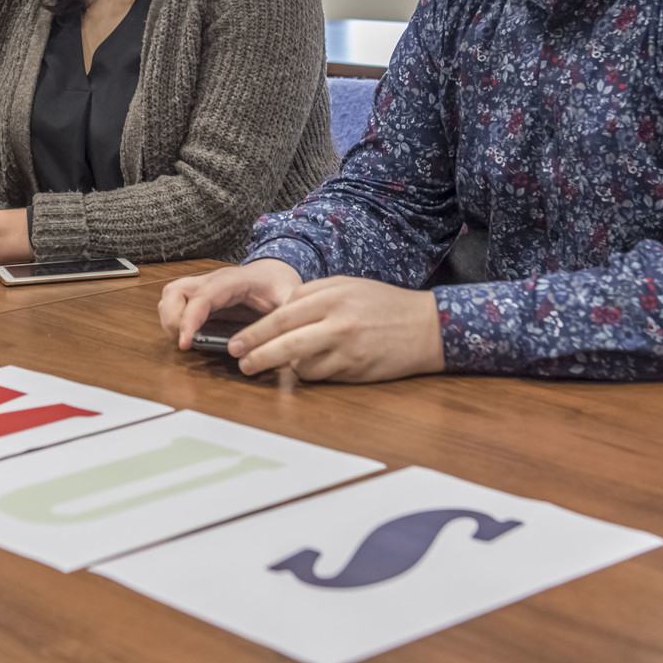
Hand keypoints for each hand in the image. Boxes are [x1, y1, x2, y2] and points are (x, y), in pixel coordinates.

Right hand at [159, 258, 303, 348]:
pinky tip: (190, 337)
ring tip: (185, 341)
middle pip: (175, 291)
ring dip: (170, 320)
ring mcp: (202, 287)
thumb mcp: (289, 299)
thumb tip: (280, 344)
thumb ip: (286, 318)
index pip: (203, 297)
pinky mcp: (199, 297)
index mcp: (232, 281)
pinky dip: (175, 321)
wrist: (275, 272)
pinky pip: (176, 304)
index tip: (185, 343)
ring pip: (170, 296)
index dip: (190, 319)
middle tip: (185, 344)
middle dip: (172, 319)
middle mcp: (211, 281)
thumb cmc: (279, 285)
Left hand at [227, 277, 444, 382]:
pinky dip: (308, 373)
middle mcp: (338, 323)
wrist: (427, 327)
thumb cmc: (383, 304)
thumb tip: (277, 310)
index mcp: (332, 296)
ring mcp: (348, 349)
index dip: (255, 332)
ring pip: (300, 364)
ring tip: (275, 363)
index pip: (282, 316)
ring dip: (284, 366)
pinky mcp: (356, 371)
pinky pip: (320, 377)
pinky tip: (308, 366)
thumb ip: (310, 294)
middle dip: (257, 354)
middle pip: (285, 343)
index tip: (236, 343)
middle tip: (240, 362)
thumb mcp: (346, 285)